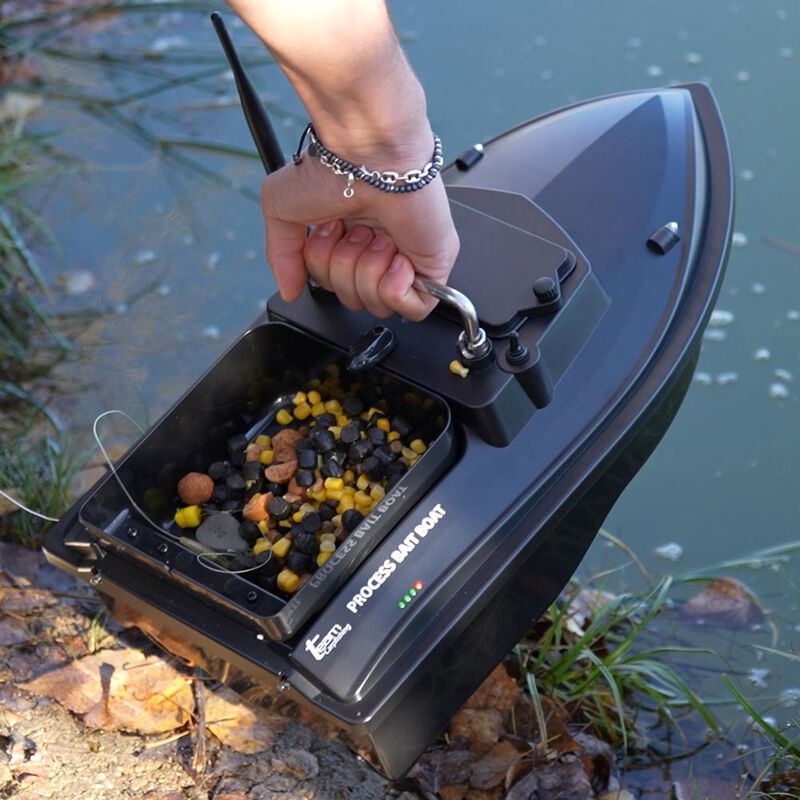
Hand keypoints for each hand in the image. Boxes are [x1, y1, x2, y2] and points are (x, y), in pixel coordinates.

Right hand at [261, 132, 459, 320]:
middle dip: (344, 270)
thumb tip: (290, 291)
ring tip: (375, 237)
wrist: (372, 157)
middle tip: (353, 232)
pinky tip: (394, 255)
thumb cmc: (333, 170)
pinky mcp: (433, 269)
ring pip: (379, 306)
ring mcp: (408, 261)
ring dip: (368, 271)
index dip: (325, 270)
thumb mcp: (281, 208)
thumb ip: (281, 257)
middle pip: (354, 300)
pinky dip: (395, 288)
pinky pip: (414, 309)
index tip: (329, 231)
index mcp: (349, 240)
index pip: (334, 287)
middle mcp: (378, 251)